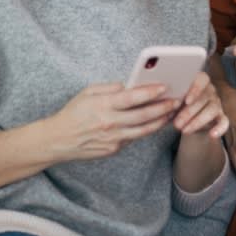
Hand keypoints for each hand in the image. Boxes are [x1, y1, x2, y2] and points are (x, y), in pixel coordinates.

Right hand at [46, 82, 178, 162]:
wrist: (59, 140)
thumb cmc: (73, 113)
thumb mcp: (86, 93)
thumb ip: (108, 88)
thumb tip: (128, 85)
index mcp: (103, 105)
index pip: (132, 98)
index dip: (150, 92)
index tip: (164, 87)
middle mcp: (110, 123)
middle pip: (144, 115)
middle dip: (163, 107)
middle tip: (176, 101)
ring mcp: (113, 138)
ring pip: (144, 130)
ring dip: (160, 121)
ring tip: (171, 113)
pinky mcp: (114, 149)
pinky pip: (134, 138)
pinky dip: (145, 130)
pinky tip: (154, 123)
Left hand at [172, 72, 228, 137]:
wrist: (185, 119)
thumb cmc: (176, 104)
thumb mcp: (173, 100)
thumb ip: (171, 98)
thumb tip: (166, 102)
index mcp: (199, 81)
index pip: (202, 79)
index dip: (195, 89)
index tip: (186, 101)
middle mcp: (210, 90)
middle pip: (203, 99)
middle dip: (189, 113)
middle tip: (177, 124)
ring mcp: (217, 103)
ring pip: (212, 110)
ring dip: (198, 121)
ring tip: (184, 131)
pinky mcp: (221, 117)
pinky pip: (224, 122)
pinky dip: (220, 129)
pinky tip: (212, 135)